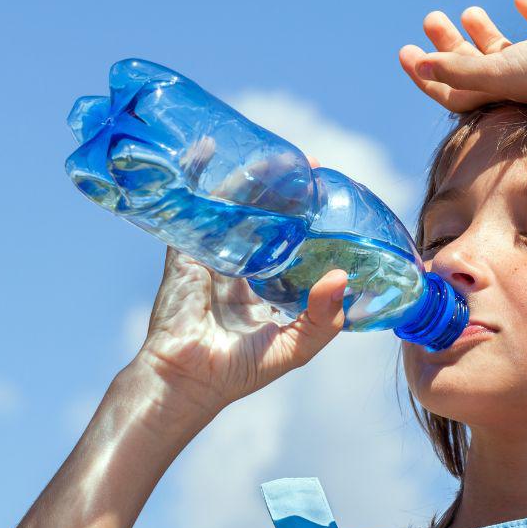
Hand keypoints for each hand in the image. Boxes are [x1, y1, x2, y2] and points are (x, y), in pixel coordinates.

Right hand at [131, 155, 347, 425]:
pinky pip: (193, 207)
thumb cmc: (239, 370)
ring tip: (276, 155)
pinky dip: (198, 175)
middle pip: (266, 217)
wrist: (186, 381)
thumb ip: (324, 318)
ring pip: (235, 207)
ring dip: (253, 178)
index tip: (329, 195)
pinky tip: (208, 147)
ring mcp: (212, 256)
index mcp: (268, 286)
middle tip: (308, 166)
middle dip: (285, 191)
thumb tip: (343, 276)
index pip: (293, 242)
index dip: (310, 219)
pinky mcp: (184, 251)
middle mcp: (241, 266)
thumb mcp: (295, 346)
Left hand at [397, 0, 526, 115]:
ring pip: (506, 46)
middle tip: (431, 18)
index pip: (453, 89)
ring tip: (469, 11)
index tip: (406, 52)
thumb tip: (418, 66)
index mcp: (498, 92)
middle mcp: (519, 79)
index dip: (427, 75)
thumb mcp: (500, 73)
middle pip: (474, 64)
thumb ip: (460, 71)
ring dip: (484, 31)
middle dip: (449, 43)